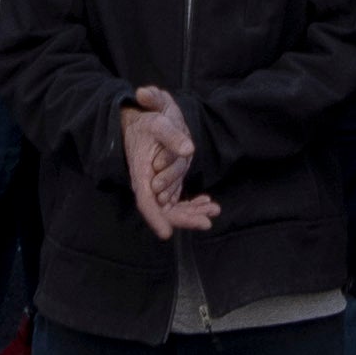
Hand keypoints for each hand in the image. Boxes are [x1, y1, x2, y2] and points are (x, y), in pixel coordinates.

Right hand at [119, 95, 214, 236]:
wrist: (143, 121)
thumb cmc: (147, 122)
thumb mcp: (157, 122)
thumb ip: (171, 135)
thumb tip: (188, 149)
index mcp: (141, 172)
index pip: (145, 201)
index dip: (155, 217)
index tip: (166, 234)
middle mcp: (148, 183)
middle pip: (163, 209)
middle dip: (184, 218)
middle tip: (206, 222)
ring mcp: (158, 185)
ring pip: (173, 207)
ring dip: (193, 212)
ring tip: (214, 210)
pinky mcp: (167, 183)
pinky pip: (178, 200)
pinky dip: (193, 204)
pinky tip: (209, 203)